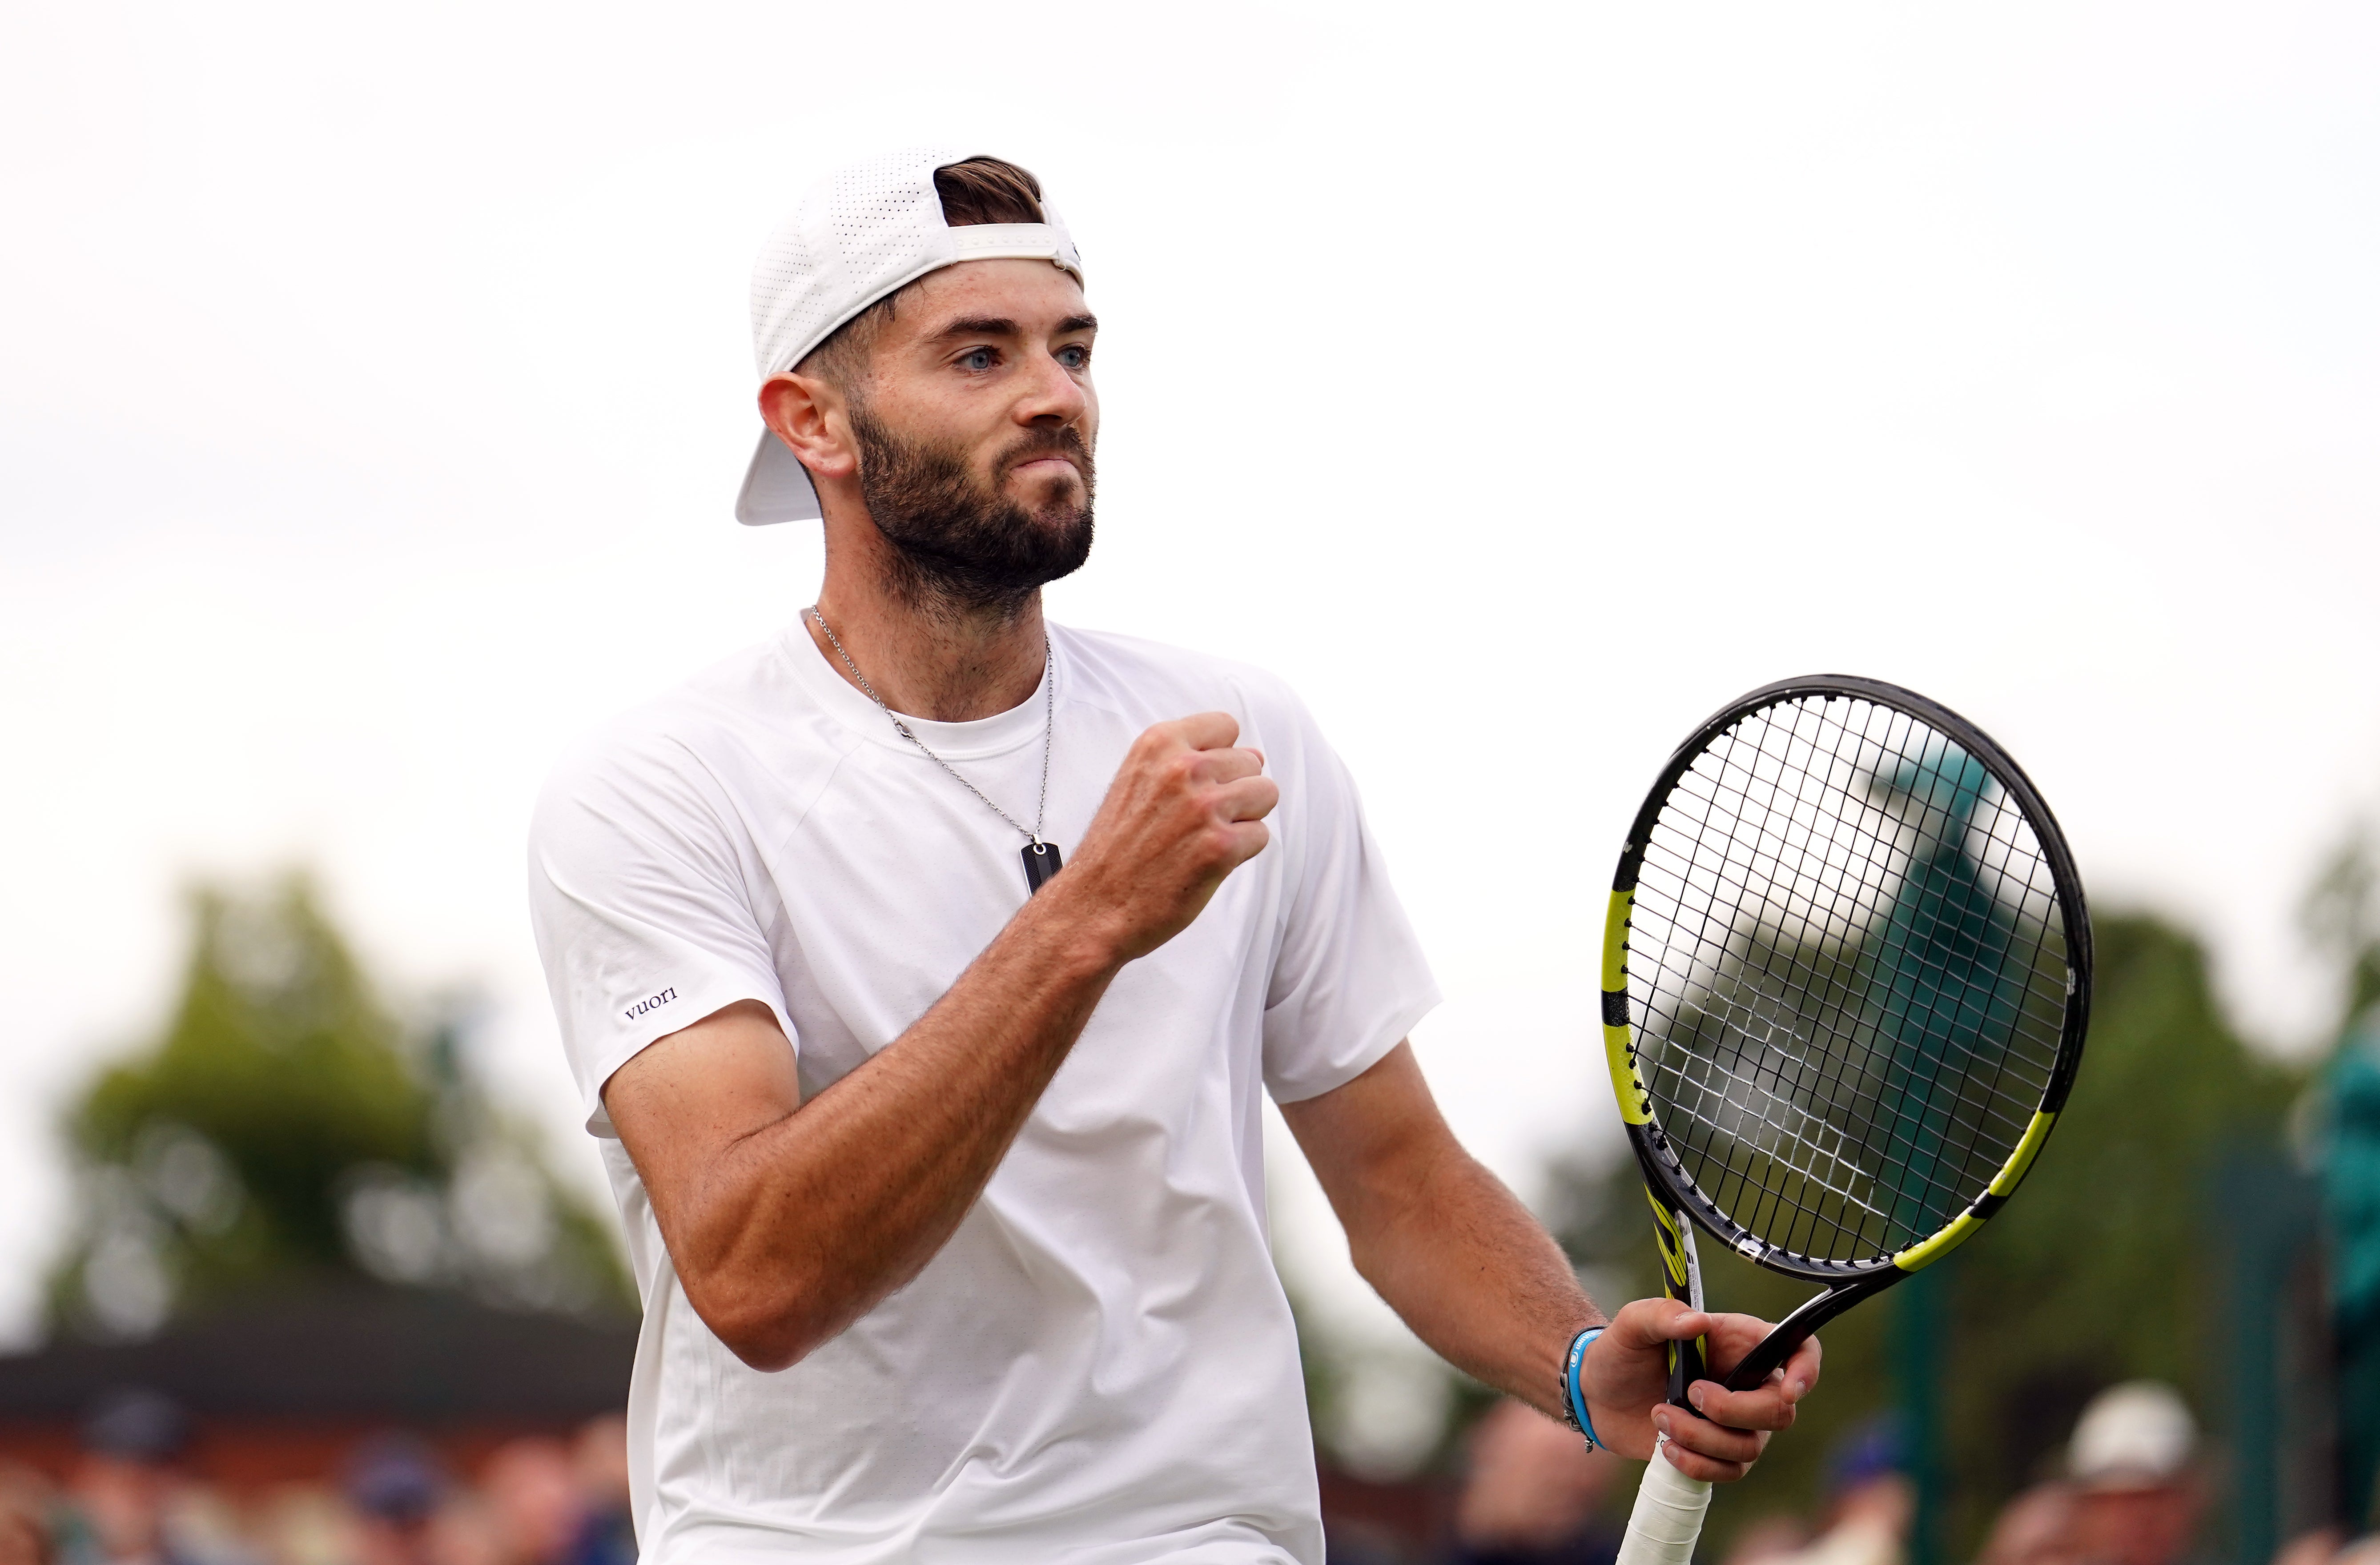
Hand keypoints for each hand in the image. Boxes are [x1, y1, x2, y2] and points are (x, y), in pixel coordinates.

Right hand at [1046, 712, 1278, 961]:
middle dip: (1233, 791)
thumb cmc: (1118, 847)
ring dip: (1244, 818)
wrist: (1093, 905)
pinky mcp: (1221, 847)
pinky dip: (1240, 852)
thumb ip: (1188, 760)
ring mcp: (1204, 807)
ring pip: (1265, 794)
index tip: (1199, 784)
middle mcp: (1183, 768)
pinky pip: (1260, 835)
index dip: (1220, 756)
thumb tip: (1256, 755)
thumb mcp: (1138, 780)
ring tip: (1205, 837)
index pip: (1226, 726)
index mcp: (1159, 743)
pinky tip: (1206, 862)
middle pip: (1250, 763)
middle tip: (1195, 822)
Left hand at [1580, 1298, 1820, 1481]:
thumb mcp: (1633, 1322)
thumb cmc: (1622, 1349)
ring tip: (1659, 1415)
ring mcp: (1737, 1422)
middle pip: (1780, 1411)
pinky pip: (1729, 1471)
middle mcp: (1749, 1382)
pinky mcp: (1718, 1452)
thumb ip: (1662, 1314)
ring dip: (1702, 1437)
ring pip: (1751, 1446)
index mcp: (1740, 1341)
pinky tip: (1665, 1446)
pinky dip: (1697, 1464)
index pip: (1800, 1349)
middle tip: (1689, 1393)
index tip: (1789, 1388)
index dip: (1807, 1370)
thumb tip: (1697, 1322)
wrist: (1597, 1393)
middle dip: (1734, 1410)